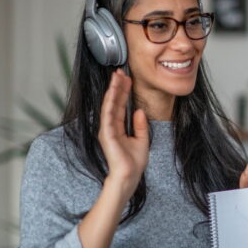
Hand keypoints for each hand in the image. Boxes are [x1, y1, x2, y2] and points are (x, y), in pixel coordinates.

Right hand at [98, 69, 149, 198]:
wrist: (129, 176)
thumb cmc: (133, 163)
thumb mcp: (142, 140)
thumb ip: (140, 125)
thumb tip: (139, 110)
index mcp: (118, 128)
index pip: (120, 105)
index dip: (123, 92)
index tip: (127, 78)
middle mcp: (110, 127)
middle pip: (113, 102)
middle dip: (117, 86)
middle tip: (121, 71)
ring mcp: (107, 130)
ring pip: (109, 105)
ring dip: (113, 90)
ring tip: (117, 76)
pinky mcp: (106, 134)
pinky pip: (108, 114)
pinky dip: (110, 102)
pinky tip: (113, 91)